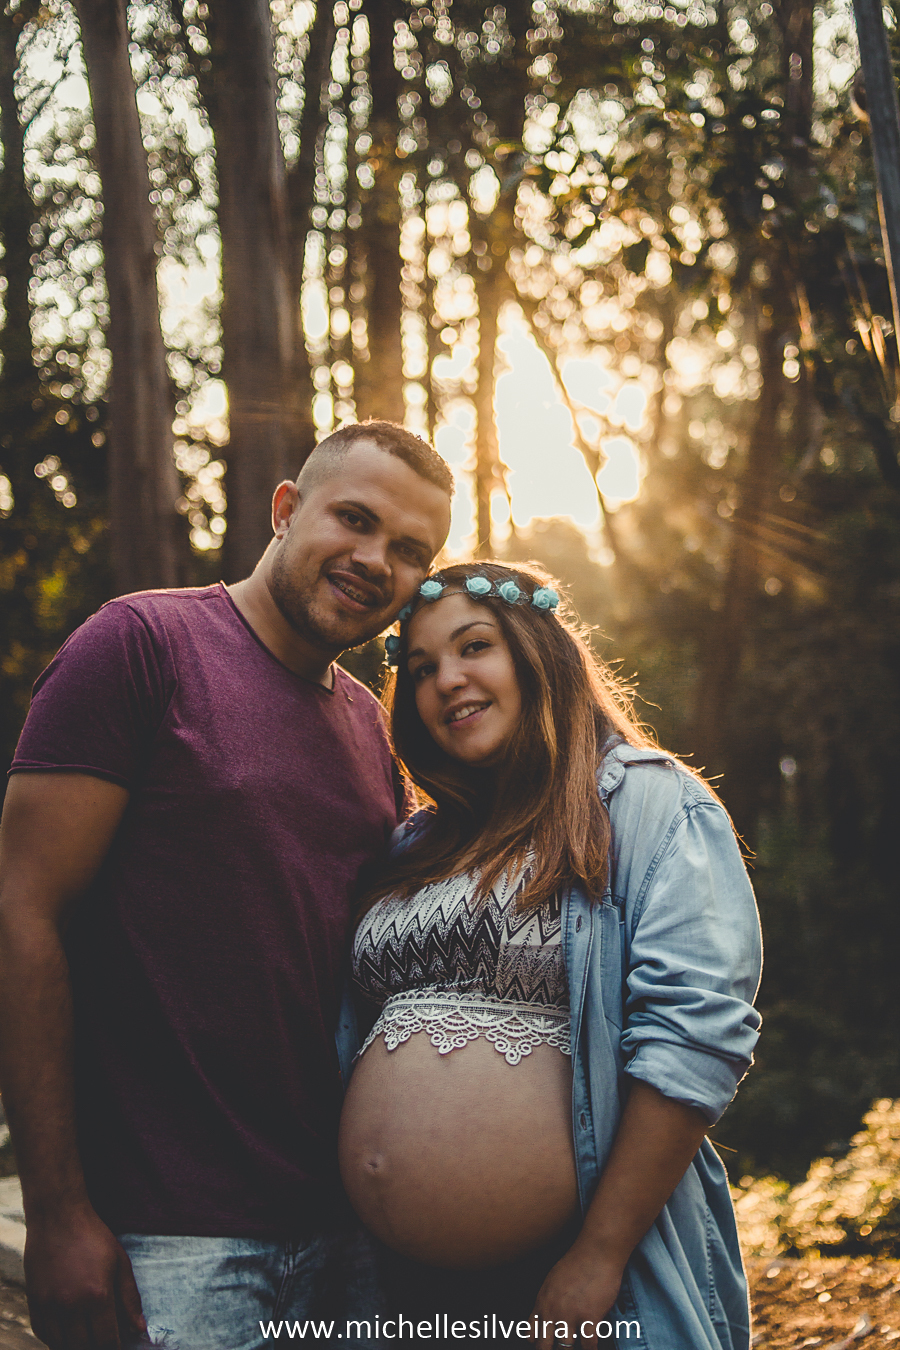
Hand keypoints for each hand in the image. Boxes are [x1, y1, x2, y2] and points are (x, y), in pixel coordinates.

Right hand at [24, 1207, 145, 1349]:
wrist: (58, 1217)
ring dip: (75, 1345)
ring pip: (62, 1345)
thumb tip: (140, 1330)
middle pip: (84, 1347)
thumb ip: (130, 1299)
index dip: (115, 1348)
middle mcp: (72, 1305)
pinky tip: (67, 1332)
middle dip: (96, 1348)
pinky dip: (55, 1338)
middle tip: (103, 1340)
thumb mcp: (120, 1263)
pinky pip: (43, 1333)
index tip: (120, 1346)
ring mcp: (50, 1305)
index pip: (107, 1340)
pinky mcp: (35, 1301)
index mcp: (98, 1295)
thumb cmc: (94, 1237)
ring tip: (86, 1337)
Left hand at [531, 1239, 624, 1349]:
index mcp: (542, 1302)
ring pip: (565, 1349)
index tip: (550, 1344)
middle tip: (561, 1349)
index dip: (540, 1344)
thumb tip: (545, 1319)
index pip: (531, 1335)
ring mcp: (570, 1315)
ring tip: (578, 1346)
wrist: (596, 1251)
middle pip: (544, 1348)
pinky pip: (588, 1346)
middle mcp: (552, 1311)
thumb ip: (547, 1301)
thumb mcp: (552, 1281)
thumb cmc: (577, 1263)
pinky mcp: (589, 1317)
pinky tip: (593, 1348)